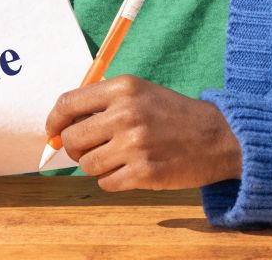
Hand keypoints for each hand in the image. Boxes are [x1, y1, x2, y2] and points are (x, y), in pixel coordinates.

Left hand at [45, 74, 241, 191]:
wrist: (218, 137)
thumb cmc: (173, 114)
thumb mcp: (140, 92)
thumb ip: (101, 104)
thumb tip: (60, 128)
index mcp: (123, 88)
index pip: (67, 103)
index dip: (54, 121)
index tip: (53, 132)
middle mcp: (126, 114)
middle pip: (72, 138)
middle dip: (75, 148)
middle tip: (91, 148)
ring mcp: (135, 145)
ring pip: (87, 164)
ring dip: (96, 166)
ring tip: (117, 158)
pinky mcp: (144, 173)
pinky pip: (106, 183)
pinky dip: (112, 180)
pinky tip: (130, 170)